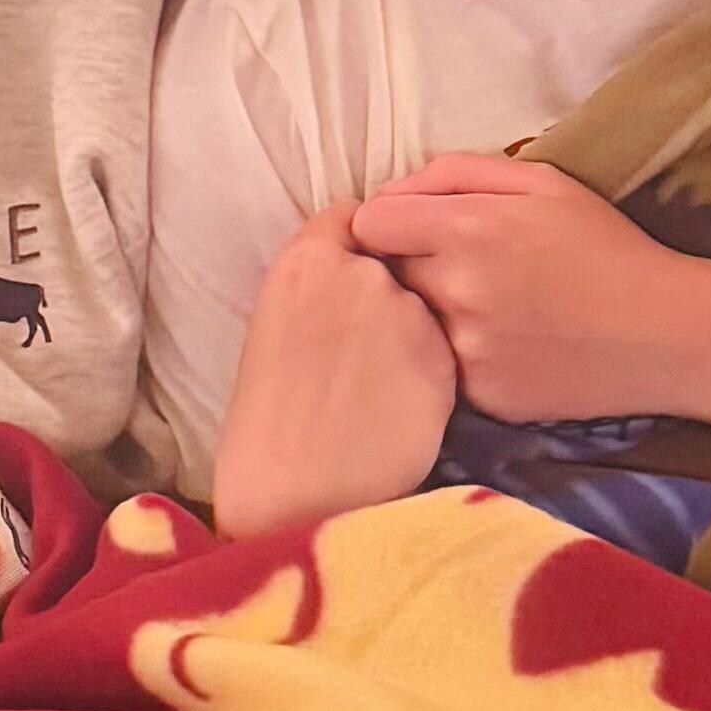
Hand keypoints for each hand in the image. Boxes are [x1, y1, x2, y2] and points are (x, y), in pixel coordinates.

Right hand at [211, 209, 457, 535]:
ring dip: (411, 333)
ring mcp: (409, 317)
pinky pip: (442, 351)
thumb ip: (316, 290)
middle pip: (394, 262)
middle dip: (386, 288)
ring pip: (422, 308)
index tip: (356, 268)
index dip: (360, 242)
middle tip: (362, 343)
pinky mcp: (442, 361)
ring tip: (376, 386)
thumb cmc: (267, 421)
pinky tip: (398, 408)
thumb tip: (352, 271)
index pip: (353, 217)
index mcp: (306, 260)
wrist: (294, 493)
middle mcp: (363, 275)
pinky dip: (428, 371)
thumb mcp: (273, 329)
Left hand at [347, 156, 710, 425]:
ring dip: (434, 315)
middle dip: (410, 267)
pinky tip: (510, 347)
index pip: (368, 223)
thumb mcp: (543, 182)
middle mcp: (456, 290)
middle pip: (384, 275)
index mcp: (467, 227)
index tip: (412, 230)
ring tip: (491, 310)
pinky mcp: (480, 396)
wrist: (665, 333)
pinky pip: (444, 368)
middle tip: (461, 269)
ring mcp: (466, 350)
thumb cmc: (606, 247)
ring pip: (411, 325)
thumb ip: (457, 172)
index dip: (386, 223)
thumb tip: (392, 190)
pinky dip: (464, 357)